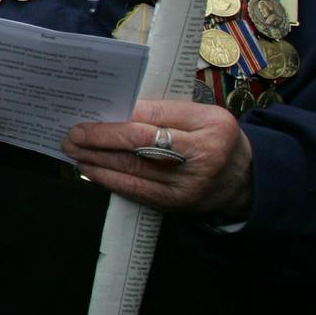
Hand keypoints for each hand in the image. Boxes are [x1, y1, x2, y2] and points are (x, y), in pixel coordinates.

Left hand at [62, 98, 255, 219]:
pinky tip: (90, 170)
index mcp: (212, 124)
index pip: (155, 116)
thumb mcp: (202, 117)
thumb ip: (165, 112)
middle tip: (72, 134)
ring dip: (97, 159)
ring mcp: (190, 183)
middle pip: (140, 144)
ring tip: (74, 150)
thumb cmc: (213, 140)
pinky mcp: (177, 204)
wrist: (243, 180)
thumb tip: (115, 110)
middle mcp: (204, 154)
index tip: (91, 114)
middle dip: (100, 138)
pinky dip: (108, 179)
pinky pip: (136, 190)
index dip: (119, 117)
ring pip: (133, 169)